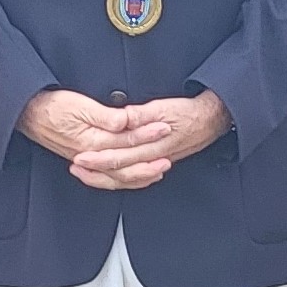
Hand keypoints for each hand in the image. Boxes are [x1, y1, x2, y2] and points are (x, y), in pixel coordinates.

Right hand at [18, 89, 171, 185]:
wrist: (28, 114)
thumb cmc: (51, 107)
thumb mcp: (79, 105)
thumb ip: (105, 116)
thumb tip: (126, 121)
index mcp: (91, 142)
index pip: (126, 141)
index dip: (147, 134)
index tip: (165, 126)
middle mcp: (90, 156)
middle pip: (126, 165)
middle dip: (149, 159)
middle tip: (169, 154)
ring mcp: (87, 161)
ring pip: (119, 177)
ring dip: (140, 174)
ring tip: (160, 169)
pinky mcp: (84, 160)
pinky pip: (108, 179)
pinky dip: (125, 180)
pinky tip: (135, 176)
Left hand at [70, 91, 229, 190]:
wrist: (211, 120)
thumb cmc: (187, 112)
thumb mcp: (164, 107)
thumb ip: (142, 114)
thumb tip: (123, 117)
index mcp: (152, 145)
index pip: (119, 156)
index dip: (98, 159)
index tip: (80, 157)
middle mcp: (153, 158)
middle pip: (120, 171)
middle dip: (96, 172)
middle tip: (75, 167)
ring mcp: (156, 162)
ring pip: (127, 178)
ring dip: (104, 177)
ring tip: (86, 173)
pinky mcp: (158, 162)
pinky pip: (137, 177)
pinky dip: (121, 179)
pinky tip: (109, 177)